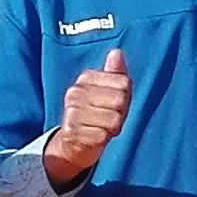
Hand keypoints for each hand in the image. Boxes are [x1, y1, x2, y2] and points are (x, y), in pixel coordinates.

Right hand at [45, 47, 130, 185]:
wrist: (74, 143)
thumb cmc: (97, 114)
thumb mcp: (108, 91)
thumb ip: (115, 73)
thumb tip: (117, 53)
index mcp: (85, 78)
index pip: (124, 83)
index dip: (126, 97)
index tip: (114, 103)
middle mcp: (75, 92)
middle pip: (120, 100)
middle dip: (120, 113)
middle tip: (109, 118)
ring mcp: (71, 112)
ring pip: (113, 120)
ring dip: (113, 128)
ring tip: (102, 127)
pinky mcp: (72, 132)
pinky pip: (103, 136)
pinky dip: (104, 139)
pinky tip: (95, 137)